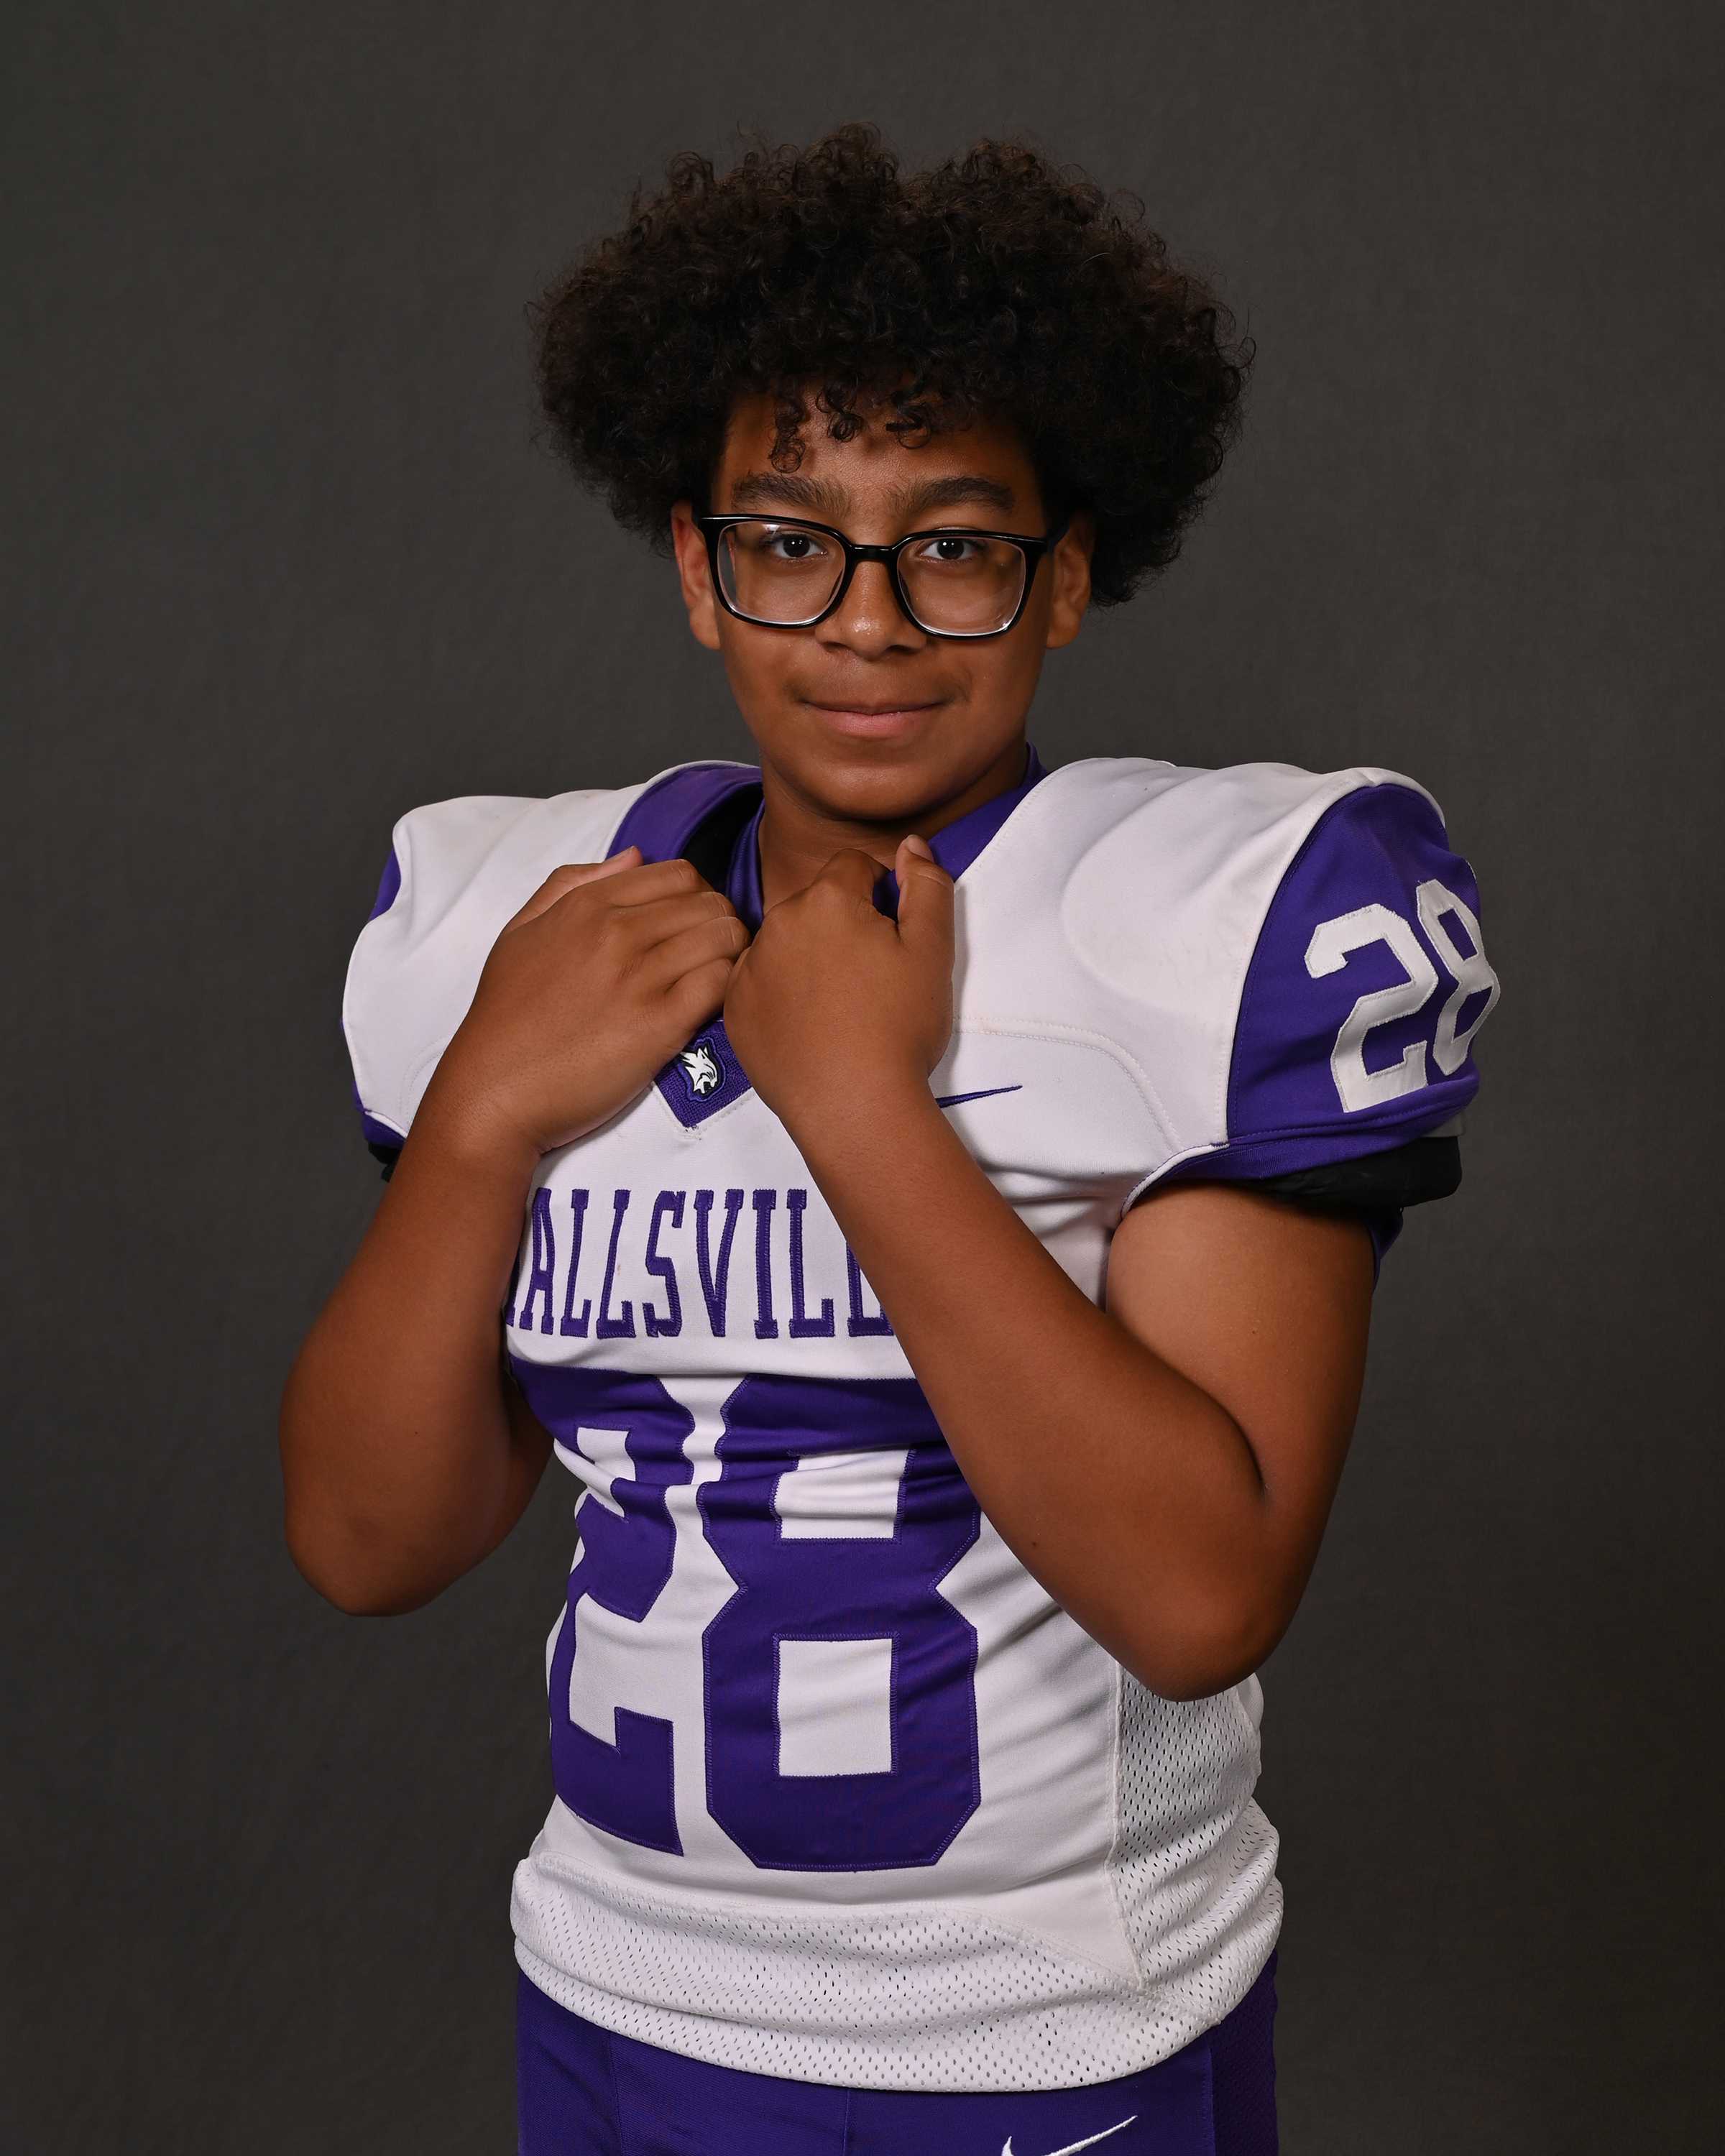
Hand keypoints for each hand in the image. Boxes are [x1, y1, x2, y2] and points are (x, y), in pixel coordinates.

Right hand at [423, 848, 748, 1162]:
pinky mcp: (658, 1025)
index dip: (696, 898)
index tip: (691, 926)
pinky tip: (711, 1006)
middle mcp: (615, 932)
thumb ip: (572, 883)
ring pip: (724, 935)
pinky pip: (722, 982)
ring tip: (714, 980)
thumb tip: (633, 857)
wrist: (494, 1089)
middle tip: (710, 956)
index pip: (679, 874)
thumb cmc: (506, 1018)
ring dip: (731, 955)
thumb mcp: (521, 931)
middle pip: (709, 902)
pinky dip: (729, 988)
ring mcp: (639, 977)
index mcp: (586, 905)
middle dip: (720, 924)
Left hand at [723, 836, 953, 1142]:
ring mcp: (749, 968)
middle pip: (816, 904)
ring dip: (809, 958)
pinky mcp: (734, 1009)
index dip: (880, 896)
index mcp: (826, 901)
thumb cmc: (897, 1032)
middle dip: (843, 926)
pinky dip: (782, 995)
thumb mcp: (933, 951)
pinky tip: (811, 1026)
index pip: (854, 867)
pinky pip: (759, 984)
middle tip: (871, 978)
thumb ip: (927, 885)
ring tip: (841, 1007)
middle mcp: (777, 925)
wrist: (855, 1107)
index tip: (891, 937)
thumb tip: (910, 846)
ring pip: (786, 943)